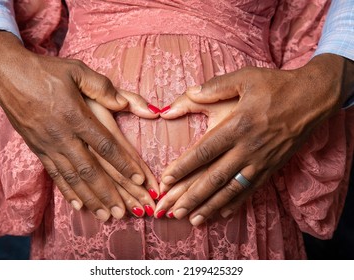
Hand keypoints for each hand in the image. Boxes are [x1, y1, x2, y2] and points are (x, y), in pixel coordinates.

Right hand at [0, 31, 153, 220]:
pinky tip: (79, 206)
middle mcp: (63, 135)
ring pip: (73, 178)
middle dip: (109, 193)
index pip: (106, 145)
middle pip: (90, 170)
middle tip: (125, 211)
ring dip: (91, 199)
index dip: (124, 164)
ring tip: (106, 216)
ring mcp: (49, 145)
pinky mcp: (38, 149)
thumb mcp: (77, 71)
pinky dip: (68, 192)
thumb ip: (103, 88)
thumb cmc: (46, 71)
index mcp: (76, 115)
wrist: (7, 74)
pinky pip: (55, 175)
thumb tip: (125, 103)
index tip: (140, 180)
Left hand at [158, 54, 345, 225]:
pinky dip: (236, 203)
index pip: (203, 152)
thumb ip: (215, 87)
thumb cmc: (276, 86)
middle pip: (214, 178)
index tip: (165, 180)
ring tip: (193, 220)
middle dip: (191, 196)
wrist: (312, 98)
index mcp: (237, 126)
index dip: (183, 167)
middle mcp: (247, 149)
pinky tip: (222, 212)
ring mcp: (261, 162)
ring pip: (231, 190)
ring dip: (210, 206)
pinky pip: (251, 190)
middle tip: (172, 210)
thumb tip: (189, 93)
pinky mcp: (272, 168)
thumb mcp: (245, 78)